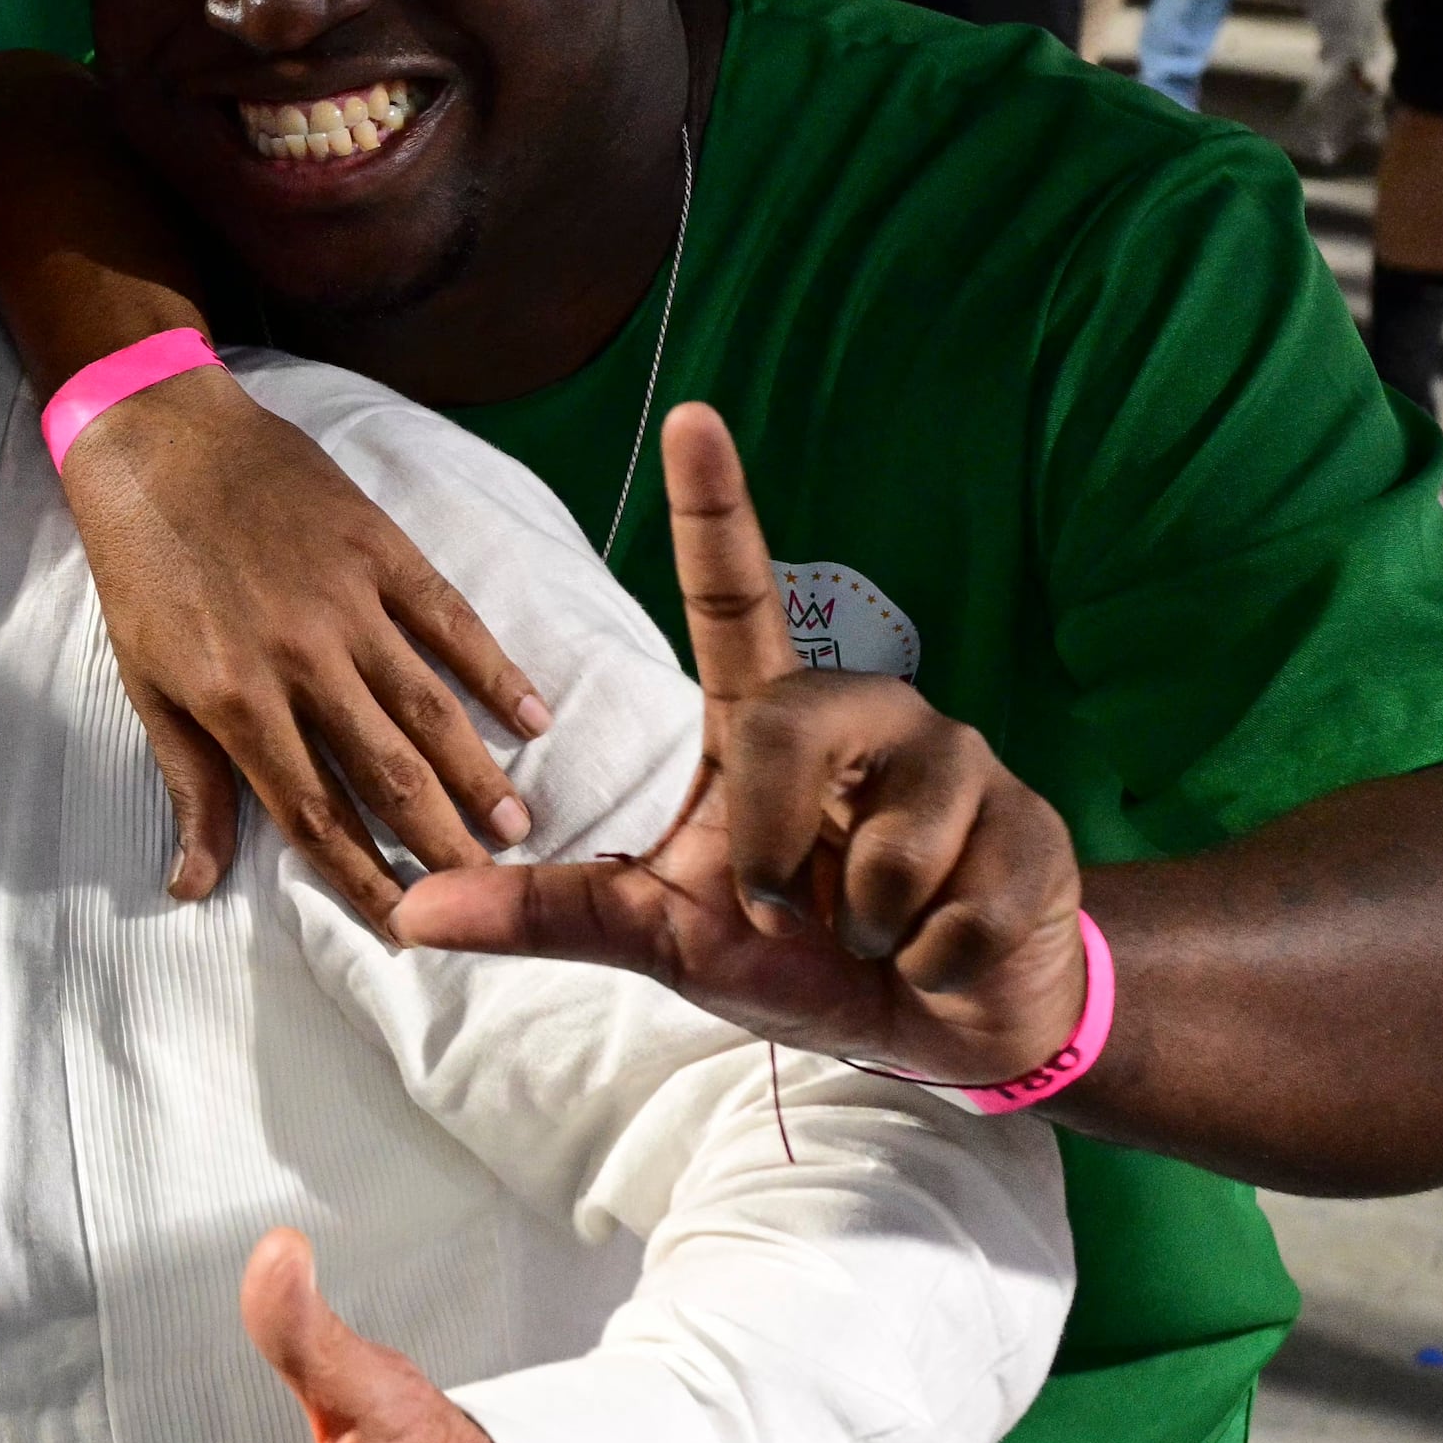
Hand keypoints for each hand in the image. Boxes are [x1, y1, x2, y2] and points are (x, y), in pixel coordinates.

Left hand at [54, 362, 546, 916]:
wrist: (158, 441)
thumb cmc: (144, 569)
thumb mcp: (146, 682)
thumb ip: (188, 783)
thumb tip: (191, 885)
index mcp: (236, 701)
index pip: (314, 814)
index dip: (362, 878)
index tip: (403, 927)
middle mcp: (300, 661)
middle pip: (387, 772)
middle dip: (441, 842)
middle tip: (492, 892)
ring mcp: (347, 602)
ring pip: (428, 707)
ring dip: (477, 773)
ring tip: (517, 829)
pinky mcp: (380, 549)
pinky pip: (450, 620)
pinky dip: (496, 668)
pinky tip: (534, 716)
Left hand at [392, 404, 1095, 1089]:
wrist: (941, 1025)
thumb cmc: (799, 957)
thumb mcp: (664, 939)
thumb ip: (550, 915)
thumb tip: (411, 911)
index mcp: (772, 724)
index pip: (736, 599)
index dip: (718, 510)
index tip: (691, 416)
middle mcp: (865, 717)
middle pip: (790, 724)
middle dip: (769, 841)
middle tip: (781, 909)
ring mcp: (955, 764)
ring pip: (888, 837)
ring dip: (861, 918)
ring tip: (874, 931)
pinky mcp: (1031, 828)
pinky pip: (954, 905)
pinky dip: (928, 960)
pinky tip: (938, 952)